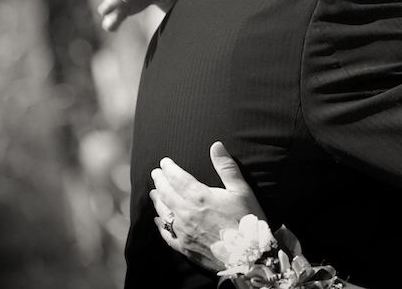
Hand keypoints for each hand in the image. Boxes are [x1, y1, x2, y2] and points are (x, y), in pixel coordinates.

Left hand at [150, 141, 264, 271]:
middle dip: (160, 181)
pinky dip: (160, 225)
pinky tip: (157, 221)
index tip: (164, 162)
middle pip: (167, 193)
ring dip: (157, 200)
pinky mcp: (184, 248)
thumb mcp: (241, 190)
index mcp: (200, 196)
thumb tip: (216, 145)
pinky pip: (167, 234)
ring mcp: (183, 232)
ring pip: (164, 212)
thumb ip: (226, 167)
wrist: (248, 257)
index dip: (169, 168)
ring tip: (153, 192)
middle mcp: (186, 213)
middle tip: (155, 173)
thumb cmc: (248, 221)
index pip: (178, 178)